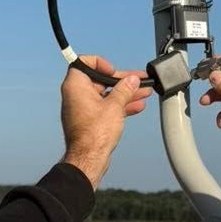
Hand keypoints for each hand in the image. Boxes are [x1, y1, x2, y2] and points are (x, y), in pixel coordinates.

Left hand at [60, 56, 149, 187]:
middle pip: (100, 80)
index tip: (114, 71)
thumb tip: (132, 80)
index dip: (101, 64)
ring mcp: (83, 108)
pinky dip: (119, 105)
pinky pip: (106, 107)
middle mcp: (76, 95)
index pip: (84, 63)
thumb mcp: (115, 106)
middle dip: (122, 81)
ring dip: (125, 93)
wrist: (89, 158)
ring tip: (144, 92)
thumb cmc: (94, 133)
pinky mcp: (90, 120)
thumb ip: (125, 89)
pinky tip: (137, 106)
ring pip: (106, 94)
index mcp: (76, 86)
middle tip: (139, 80)